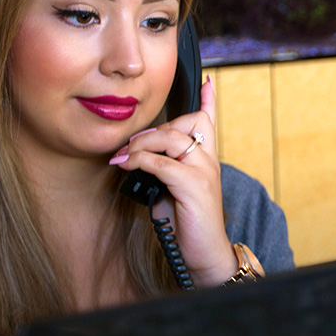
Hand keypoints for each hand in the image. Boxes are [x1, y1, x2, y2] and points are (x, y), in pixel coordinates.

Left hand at [109, 75, 237, 284]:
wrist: (204, 253)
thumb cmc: (188, 223)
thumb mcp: (172, 190)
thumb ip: (161, 170)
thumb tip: (135, 159)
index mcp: (206, 160)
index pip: (210, 122)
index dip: (209, 100)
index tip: (207, 81)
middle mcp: (209, 161)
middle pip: (188, 121)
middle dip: (154, 128)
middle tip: (131, 147)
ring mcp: (204, 172)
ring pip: (172, 137)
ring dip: (143, 143)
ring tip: (125, 157)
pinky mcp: (194, 186)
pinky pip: (162, 163)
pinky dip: (140, 161)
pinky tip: (127, 167)